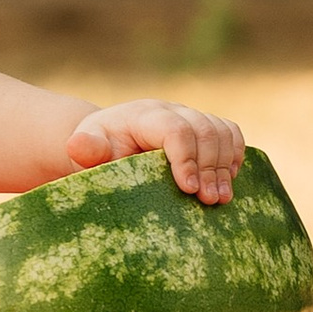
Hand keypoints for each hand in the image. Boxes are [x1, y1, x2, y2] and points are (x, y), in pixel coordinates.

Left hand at [65, 97, 245, 204]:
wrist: (110, 143)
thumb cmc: (98, 151)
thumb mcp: (86, 151)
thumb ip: (87, 149)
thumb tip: (77, 145)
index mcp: (142, 115)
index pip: (174, 129)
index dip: (185, 157)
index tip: (187, 188)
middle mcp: (171, 110)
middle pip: (204, 130)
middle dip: (210, 167)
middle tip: (209, 200)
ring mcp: (190, 117)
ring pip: (221, 131)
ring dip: (225, 166)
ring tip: (220, 199)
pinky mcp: (204, 127)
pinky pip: (230, 133)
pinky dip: (234, 155)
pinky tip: (228, 181)